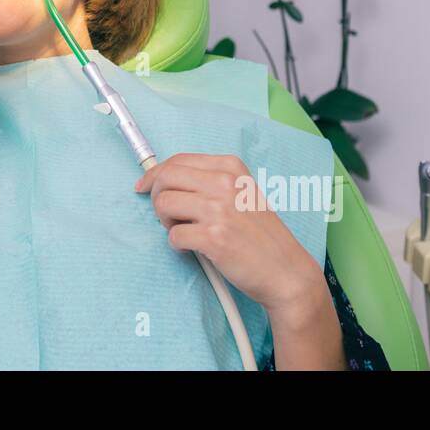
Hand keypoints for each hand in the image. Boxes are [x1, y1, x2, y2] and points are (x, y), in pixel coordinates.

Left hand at [135, 153, 325, 316]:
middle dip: (156, 196)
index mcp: (230, 167)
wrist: (285, 269)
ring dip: (166, 221)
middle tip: (164, 214)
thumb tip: (164, 179)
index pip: (178, 160)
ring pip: (163, 204)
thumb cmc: (261, 234)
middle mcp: (224, 183)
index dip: (155, 174)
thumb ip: (210, 181)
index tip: (144, 186)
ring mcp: (218, 210)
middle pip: (165, 178)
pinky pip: (172, 235)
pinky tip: (192, 249)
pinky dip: (176, 245)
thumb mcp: (242, 193)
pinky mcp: (213, 238)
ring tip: (184, 231)